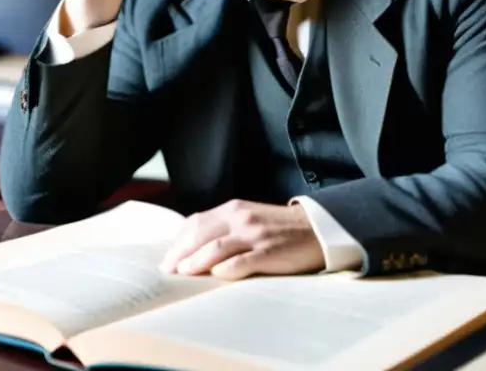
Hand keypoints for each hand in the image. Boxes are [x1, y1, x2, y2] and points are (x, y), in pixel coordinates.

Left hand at [159, 200, 324, 279]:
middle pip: (201, 234)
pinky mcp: (270, 252)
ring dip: (196, 260)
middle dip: (181, 253)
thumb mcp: (249, 220)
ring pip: (217, 246)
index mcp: (234, 209)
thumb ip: (225, 229)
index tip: (166, 259)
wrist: (318, 228)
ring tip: (183, 273)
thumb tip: (194, 250)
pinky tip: (216, 275)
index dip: (178, 241)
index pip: (196, 222)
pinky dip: (227, 268)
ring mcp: (256, 235)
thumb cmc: (280, 229)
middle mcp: (241, 218)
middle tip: (167, 271)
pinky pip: (244, 260)